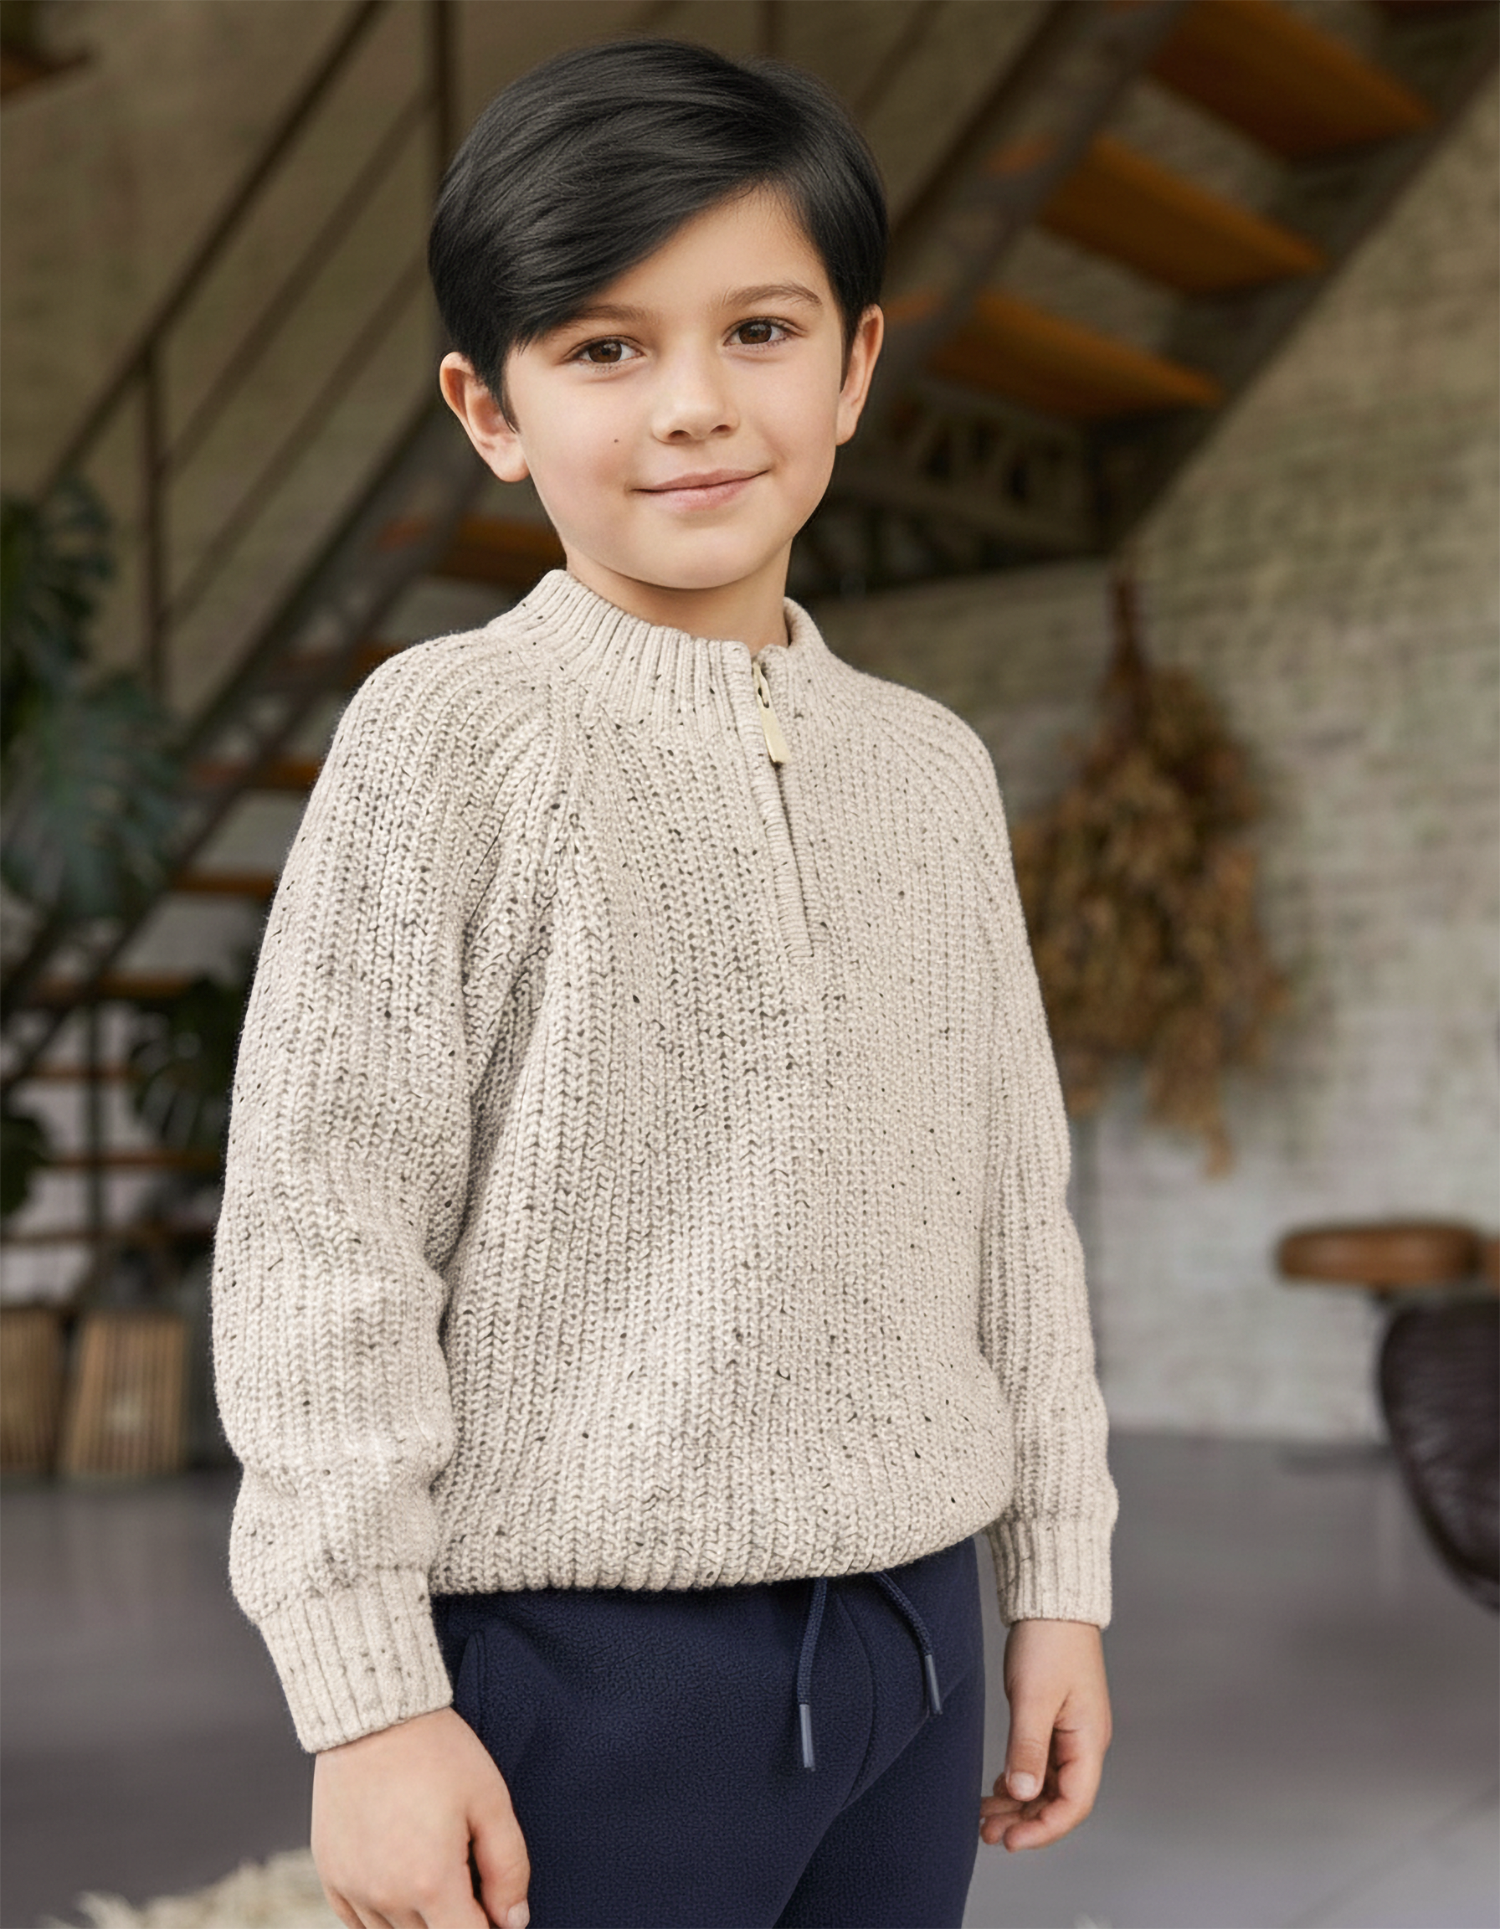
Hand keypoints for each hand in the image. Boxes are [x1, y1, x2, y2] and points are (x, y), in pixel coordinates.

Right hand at [312, 1705, 531, 1928]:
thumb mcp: (490, 1800)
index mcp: (431, 1882)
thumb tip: (514, 1922)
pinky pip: (359, 1924)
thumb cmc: (437, 1751)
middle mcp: (386, 1897)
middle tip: (468, 1880)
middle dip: (457, 1921)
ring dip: (421, 1921)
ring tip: (435, 1871)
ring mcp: (353, 1889)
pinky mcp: (330, 1875)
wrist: (374, 1715)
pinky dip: (384, 1916)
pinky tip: (402, 1881)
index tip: (495, 1908)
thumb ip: (508, 1868)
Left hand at [979, 1618, 1110, 1851]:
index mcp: (1088, 1742)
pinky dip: (1020, 1780)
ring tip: (985, 1817)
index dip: (1043, 1830)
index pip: (1073, 1805)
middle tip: (987, 1833)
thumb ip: (1028, 1747)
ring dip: (1019, 1805)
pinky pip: (1040, 1765)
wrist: (1051, 1600)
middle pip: (1059, 1801)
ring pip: (1047, 1785)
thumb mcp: (1033, 1697)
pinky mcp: (1054, 1722)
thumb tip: (1024, 1795)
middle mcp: (1084, 1744)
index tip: (1009, 1842)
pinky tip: (998, 1788)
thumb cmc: (1049, 1641)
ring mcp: (1070, 1734)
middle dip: (1025, 1822)